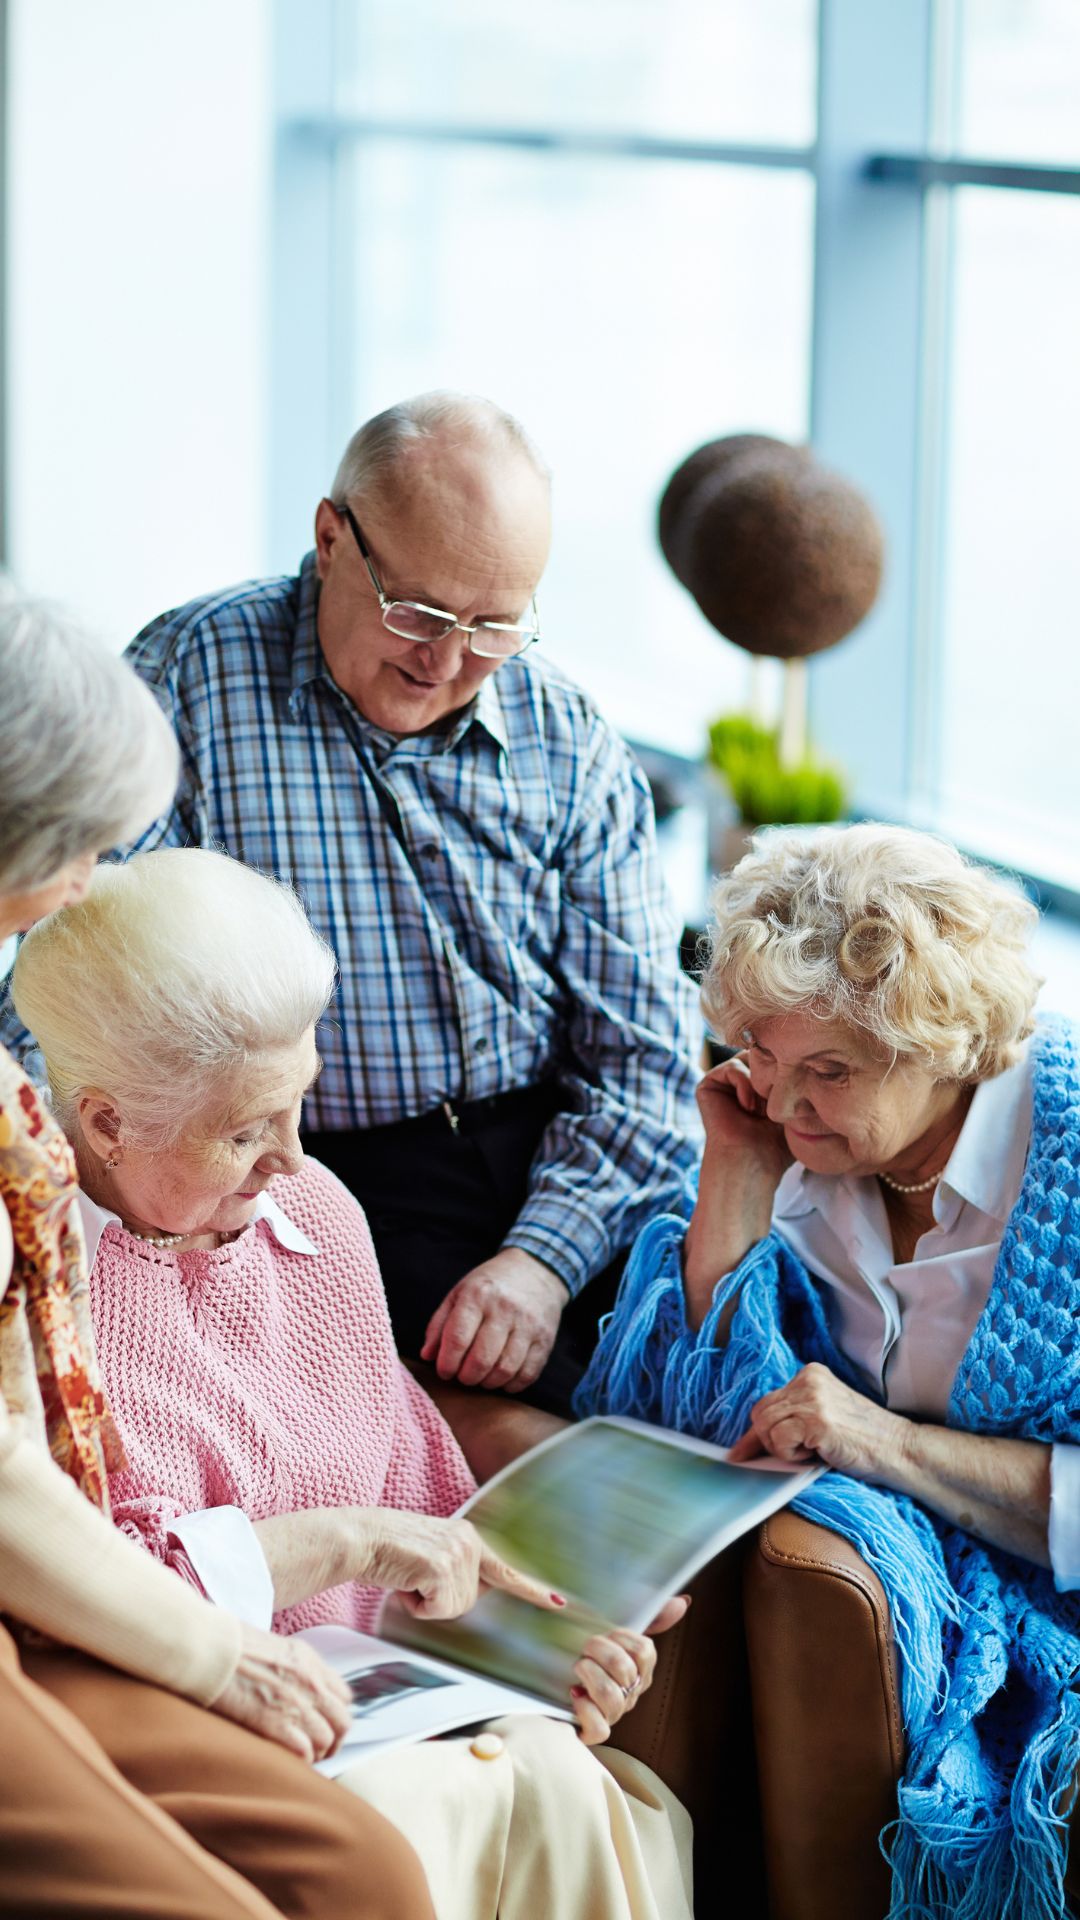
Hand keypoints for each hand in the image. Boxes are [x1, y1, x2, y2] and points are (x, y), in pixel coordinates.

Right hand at [211, 1620, 352, 1762]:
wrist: (211, 1649)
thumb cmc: (231, 1646)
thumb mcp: (274, 1647)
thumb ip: (292, 1668)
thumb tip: (293, 1688)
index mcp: (309, 1661)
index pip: (344, 1695)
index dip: (336, 1714)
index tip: (326, 1724)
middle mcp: (310, 1682)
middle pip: (342, 1721)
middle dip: (334, 1740)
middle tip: (321, 1750)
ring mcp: (295, 1703)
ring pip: (326, 1740)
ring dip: (317, 1753)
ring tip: (303, 1758)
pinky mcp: (275, 1723)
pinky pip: (304, 1751)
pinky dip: (300, 1760)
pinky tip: (289, 1759)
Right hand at [363, 1508, 567, 1620]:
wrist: (361, 1537)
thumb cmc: (387, 1550)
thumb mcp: (430, 1552)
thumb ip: (454, 1569)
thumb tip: (470, 1595)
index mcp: (468, 1537)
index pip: (504, 1570)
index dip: (532, 1590)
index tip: (559, 1603)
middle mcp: (468, 1542)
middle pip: (468, 1602)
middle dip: (439, 1601)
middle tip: (415, 1579)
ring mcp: (457, 1554)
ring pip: (453, 1608)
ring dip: (426, 1603)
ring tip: (407, 1578)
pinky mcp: (441, 1567)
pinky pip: (436, 1609)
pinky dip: (416, 1605)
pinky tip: (404, 1582)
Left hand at [421, 1248, 568, 1391]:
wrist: (536, 1271)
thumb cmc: (490, 1286)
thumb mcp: (459, 1294)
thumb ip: (440, 1325)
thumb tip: (428, 1356)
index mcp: (477, 1295)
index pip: (457, 1339)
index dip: (447, 1363)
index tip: (444, 1371)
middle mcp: (504, 1309)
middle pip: (481, 1359)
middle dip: (467, 1377)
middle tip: (463, 1377)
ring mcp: (528, 1324)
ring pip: (505, 1370)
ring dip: (488, 1382)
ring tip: (481, 1378)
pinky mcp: (545, 1338)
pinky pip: (528, 1373)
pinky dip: (512, 1384)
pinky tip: (502, 1378)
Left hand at [569, 1595, 689, 1744]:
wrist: (557, 1685)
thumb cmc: (592, 1657)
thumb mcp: (616, 1633)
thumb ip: (651, 1618)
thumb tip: (682, 1602)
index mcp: (640, 1670)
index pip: (644, 1651)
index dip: (621, 1637)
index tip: (606, 1633)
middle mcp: (631, 1693)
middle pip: (624, 1669)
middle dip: (598, 1651)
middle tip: (585, 1647)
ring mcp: (614, 1714)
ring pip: (612, 1697)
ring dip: (589, 1674)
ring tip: (578, 1667)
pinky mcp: (593, 1731)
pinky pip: (600, 1728)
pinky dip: (585, 1709)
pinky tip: (575, 1694)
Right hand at [696, 1053, 790, 1179]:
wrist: (752, 1161)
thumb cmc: (776, 1144)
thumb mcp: (793, 1108)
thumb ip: (795, 1082)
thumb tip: (806, 1057)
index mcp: (755, 1086)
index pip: (775, 1059)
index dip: (786, 1072)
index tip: (787, 1101)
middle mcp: (738, 1081)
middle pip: (761, 1055)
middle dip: (773, 1075)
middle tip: (775, 1104)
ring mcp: (721, 1083)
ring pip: (748, 1059)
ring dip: (760, 1084)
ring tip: (762, 1110)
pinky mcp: (707, 1084)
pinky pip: (732, 1067)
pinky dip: (745, 1084)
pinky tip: (748, 1108)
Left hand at [727, 1363, 908, 1481]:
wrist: (899, 1450)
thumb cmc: (862, 1441)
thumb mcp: (823, 1418)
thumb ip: (792, 1419)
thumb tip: (746, 1444)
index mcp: (810, 1374)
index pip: (766, 1402)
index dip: (756, 1432)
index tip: (741, 1452)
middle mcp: (809, 1379)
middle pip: (760, 1414)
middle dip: (769, 1442)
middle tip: (797, 1454)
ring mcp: (813, 1398)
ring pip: (765, 1427)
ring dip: (783, 1449)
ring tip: (813, 1451)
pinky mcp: (816, 1419)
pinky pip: (779, 1440)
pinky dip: (791, 1455)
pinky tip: (817, 1453)